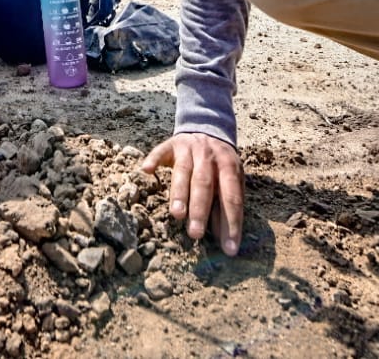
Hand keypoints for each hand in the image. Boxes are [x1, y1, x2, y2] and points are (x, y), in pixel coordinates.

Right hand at [141, 133, 244, 255]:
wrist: (207, 127)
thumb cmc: (219, 165)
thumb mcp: (229, 181)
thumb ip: (225, 206)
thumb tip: (223, 239)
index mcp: (230, 167)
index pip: (231, 198)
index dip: (231, 223)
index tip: (229, 249)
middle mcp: (210, 156)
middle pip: (205, 184)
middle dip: (200, 210)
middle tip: (195, 234)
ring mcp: (189, 148)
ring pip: (184, 171)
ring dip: (180, 192)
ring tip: (177, 215)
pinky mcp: (171, 144)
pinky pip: (160, 151)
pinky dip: (153, 160)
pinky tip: (146, 171)